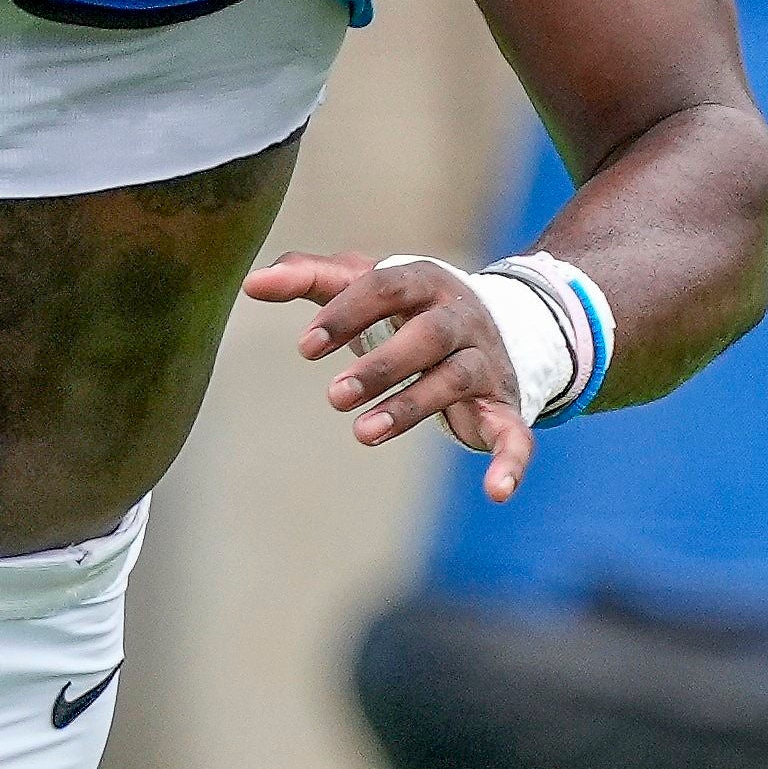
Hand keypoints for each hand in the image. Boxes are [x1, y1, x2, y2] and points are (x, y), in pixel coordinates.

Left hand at [243, 250, 535, 498]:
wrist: (494, 325)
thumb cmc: (405, 308)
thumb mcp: (361, 284)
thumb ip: (308, 276)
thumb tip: (251, 283)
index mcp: (424, 281)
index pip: (387, 286)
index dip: (347, 313)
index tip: (305, 347)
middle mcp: (460, 318)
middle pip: (429, 335)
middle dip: (382, 366)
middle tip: (333, 396)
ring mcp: (484, 362)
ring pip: (456, 380)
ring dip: (413, 406)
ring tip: (362, 433)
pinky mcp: (503, 406)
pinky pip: (516, 434)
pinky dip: (511, 461)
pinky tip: (495, 493)